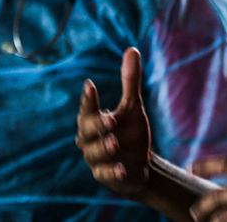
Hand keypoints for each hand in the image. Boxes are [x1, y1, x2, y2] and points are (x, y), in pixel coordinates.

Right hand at [76, 47, 151, 196]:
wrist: (141, 165)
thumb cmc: (131, 132)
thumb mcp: (133, 106)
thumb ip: (130, 81)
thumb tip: (132, 49)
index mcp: (93, 120)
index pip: (87, 108)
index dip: (88, 99)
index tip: (90, 86)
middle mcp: (90, 140)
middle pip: (86, 131)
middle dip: (96, 125)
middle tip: (110, 120)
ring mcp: (96, 159)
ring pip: (93, 153)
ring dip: (104, 148)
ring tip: (115, 143)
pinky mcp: (105, 177)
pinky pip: (104, 175)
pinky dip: (112, 172)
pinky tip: (122, 169)